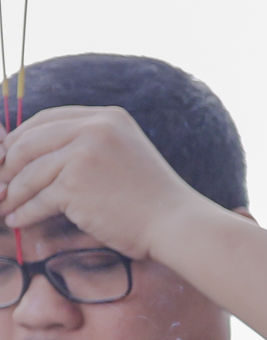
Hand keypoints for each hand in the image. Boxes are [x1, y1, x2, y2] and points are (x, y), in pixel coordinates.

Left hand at [0, 106, 232, 259]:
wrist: (176, 223)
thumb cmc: (150, 197)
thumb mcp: (123, 153)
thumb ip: (85, 145)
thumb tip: (29, 154)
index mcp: (107, 117)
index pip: (46, 119)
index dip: (20, 139)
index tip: (7, 158)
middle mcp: (95, 128)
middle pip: (29, 142)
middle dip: (8, 166)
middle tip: (0, 184)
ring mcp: (84, 154)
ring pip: (29, 173)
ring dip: (13, 193)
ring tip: (5, 206)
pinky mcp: (75, 184)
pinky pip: (37, 199)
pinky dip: (24, 212)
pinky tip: (18, 220)